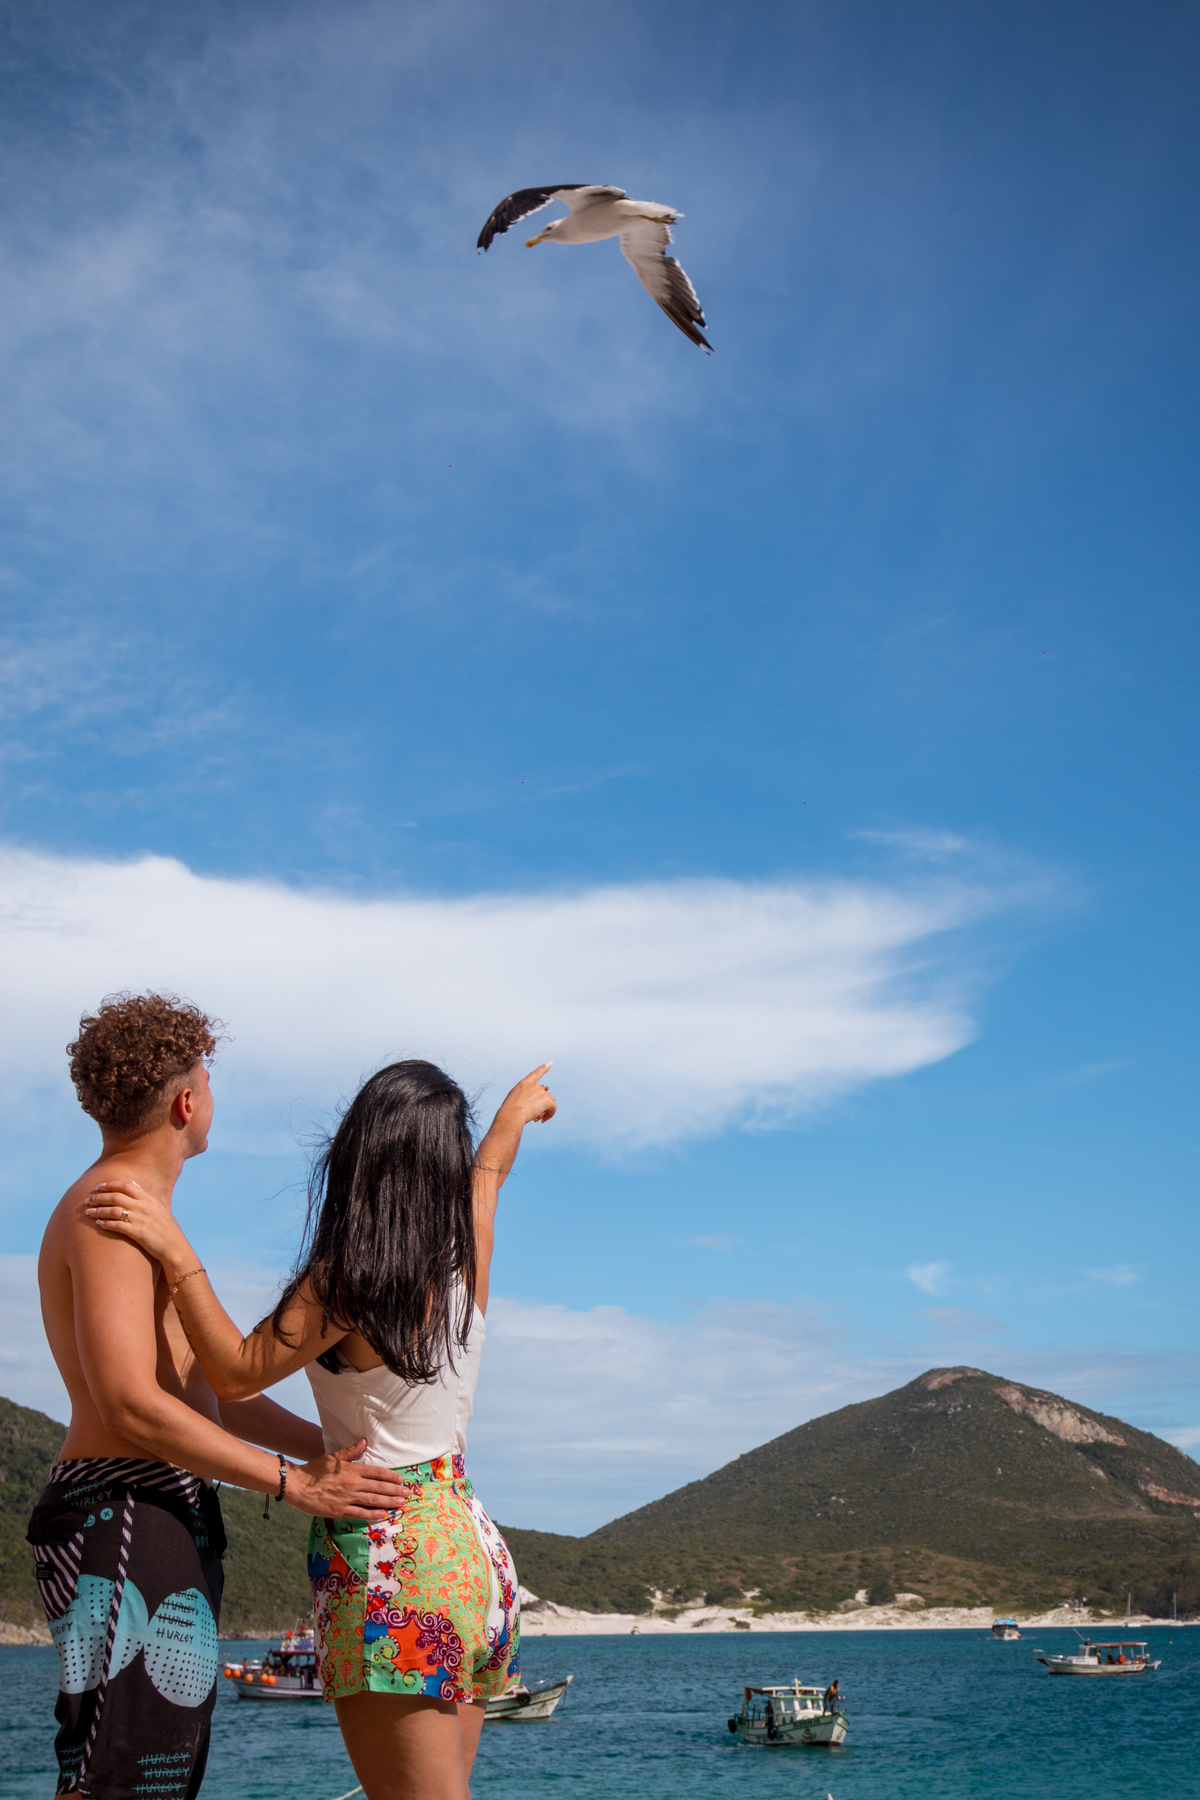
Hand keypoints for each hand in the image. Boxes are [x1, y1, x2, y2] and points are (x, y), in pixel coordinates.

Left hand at [82, 1179, 193, 1277]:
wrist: (174, 1246)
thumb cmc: (165, 1228)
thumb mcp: (158, 1208)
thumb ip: (145, 1197)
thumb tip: (132, 1184)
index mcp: (149, 1199)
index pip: (126, 1185)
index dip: (110, 1184)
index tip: (98, 1186)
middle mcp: (144, 1206)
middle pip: (116, 1197)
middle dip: (99, 1197)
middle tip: (88, 1200)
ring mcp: (141, 1219)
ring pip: (113, 1210)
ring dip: (99, 1210)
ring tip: (88, 1212)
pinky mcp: (138, 1233)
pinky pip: (117, 1225)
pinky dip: (105, 1223)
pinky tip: (98, 1224)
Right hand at [287, 1439, 410, 1519]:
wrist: (297, 1485)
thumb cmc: (314, 1470)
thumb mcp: (333, 1457)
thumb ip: (350, 1451)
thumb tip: (364, 1441)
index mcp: (352, 1469)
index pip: (377, 1472)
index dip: (391, 1476)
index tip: (401, 1480)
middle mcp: (353, 1484)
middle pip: (379, 1487)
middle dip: (395, 1490)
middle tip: (407, 1493)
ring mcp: (347, 1498)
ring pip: (373, 1500)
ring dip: (389, 1502)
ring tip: (400, 1503)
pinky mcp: (340, 1510)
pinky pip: (360, 1513)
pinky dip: (373, 1514)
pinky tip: (384, 1515)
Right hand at [497, 1063, 556, 1127]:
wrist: (512, 1114)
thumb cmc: (509, 1110)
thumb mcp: (513, 1099)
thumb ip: (524, 1098)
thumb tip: (534, 1106)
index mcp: (524, 1083)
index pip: (536, 1073)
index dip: (544, 1068)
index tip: (550, 1064)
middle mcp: (534, 1085)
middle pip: (544, 1093)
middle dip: (542, 1104)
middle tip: (536, 1115)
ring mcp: (541, 1092)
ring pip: (550, 1101)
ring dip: (546, 1109)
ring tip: (539, 1118)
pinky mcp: (547, 1100)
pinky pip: (553, 1107)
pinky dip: (550, 1114)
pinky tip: (544, 1119)